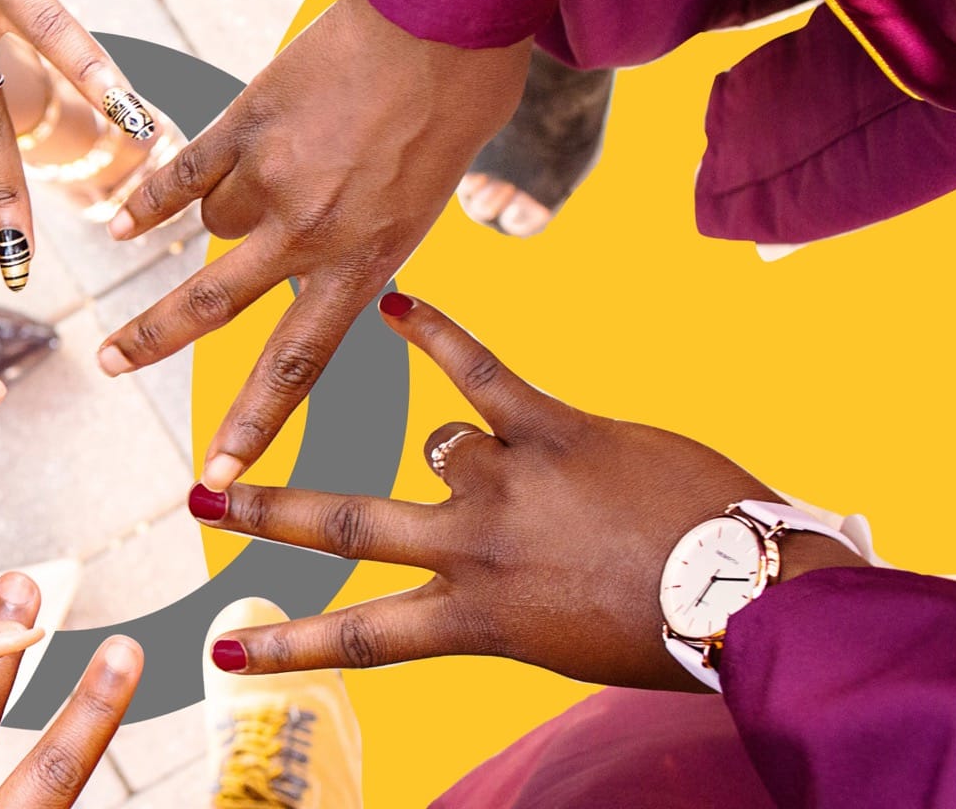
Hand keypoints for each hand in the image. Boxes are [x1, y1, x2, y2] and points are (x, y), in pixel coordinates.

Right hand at [97, 0, 531, 491]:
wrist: (446, 24)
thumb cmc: (450, 111)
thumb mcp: (420, 206)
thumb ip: (353, 243)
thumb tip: (286, 256)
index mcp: (365, 261)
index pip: (298, 364)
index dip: (252, 424)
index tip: (218, 476)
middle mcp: (313, 231)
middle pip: (214, 307)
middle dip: (152, 341)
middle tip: (107, 367)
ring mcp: (274, 178)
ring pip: (213, 222)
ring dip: (224, 209)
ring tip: (248, 179)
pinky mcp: (245, 123)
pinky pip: (181, 174)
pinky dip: (148, 198)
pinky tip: (120, 224)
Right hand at [190, 293, 866, 690]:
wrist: (753, 594)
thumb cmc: (666, 630)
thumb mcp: (560, 640)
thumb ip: (498, 598)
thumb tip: (464, 548)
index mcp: (477, 619)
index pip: (358, 638)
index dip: (284, 647)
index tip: (223, 651)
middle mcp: (475, 549)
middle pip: (346, 525)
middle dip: (266, 513)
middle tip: (202, 498)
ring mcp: (510, 483)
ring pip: (439, 447)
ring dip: (458, 456)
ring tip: (504, 475)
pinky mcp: (555, 428)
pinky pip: (482, 372)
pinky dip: (435, 333)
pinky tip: (397, 304)